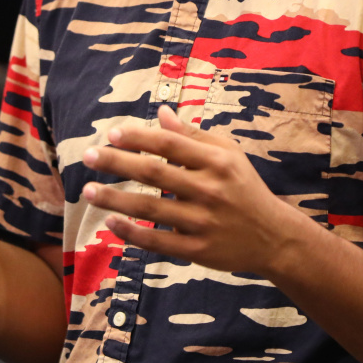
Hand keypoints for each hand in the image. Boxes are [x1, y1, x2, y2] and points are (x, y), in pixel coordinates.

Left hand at [81, 105, 309, 274]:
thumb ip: (194, 135)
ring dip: (115, 199)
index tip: (111, 133)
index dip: (139, 137)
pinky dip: (132, 233)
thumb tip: (163, 112)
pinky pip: (158, 241)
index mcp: (217, 161)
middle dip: (117, 163)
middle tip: (88, 156)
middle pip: (154, 172)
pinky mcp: (198, 251)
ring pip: (151, 208)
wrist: (274, 237)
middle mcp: (209, 189)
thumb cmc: (245, 188)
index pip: (170, 144)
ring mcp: (203, 222)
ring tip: (88, 190)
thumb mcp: (229, 154)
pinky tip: (109, 223)